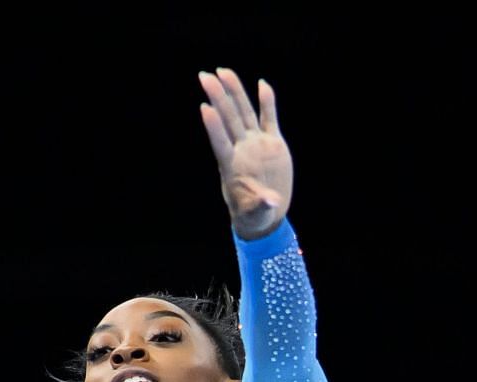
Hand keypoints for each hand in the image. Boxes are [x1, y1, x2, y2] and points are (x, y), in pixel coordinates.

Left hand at [197, 67, 291, 239]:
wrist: (266, 212)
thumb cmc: (255, 215)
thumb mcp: (256, 213)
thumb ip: (260, 205)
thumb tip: (270, 202)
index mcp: (233, 166)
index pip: (220, 142)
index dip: (213, 127)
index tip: (204, 108)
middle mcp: (242, 149)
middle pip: (228, 119)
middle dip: (217, 97)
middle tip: (204, 76)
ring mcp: (256, 144)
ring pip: (244, 112)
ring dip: (234, 92)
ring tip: (223, 71)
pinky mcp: (272, 143)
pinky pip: (269, 118)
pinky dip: (267, 102)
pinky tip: (262, 84)